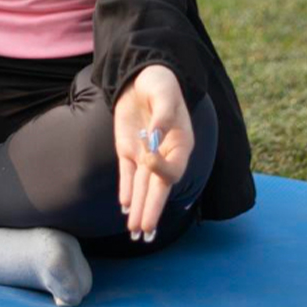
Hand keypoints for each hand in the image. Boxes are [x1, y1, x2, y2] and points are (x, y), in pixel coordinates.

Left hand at [112, 63, 191, 241]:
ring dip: (139, 207)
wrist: (141, 76)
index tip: (147, 156)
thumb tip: (157, 132)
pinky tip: (126, 207)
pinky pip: (127, 175)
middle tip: (145, 230)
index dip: (160, 168)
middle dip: (152, 209)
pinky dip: (126, 190)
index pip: (172, 168)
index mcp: (180, 144)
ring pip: (143, 186)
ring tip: (135, 230)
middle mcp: (164, 154)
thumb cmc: (160, 83)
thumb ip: (163, 112)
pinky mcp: (128, 150)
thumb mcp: (164, 93)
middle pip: (158, 187)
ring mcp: (145, 154)